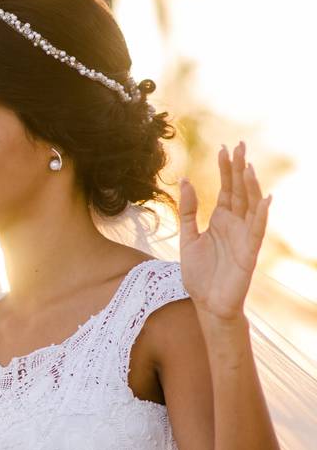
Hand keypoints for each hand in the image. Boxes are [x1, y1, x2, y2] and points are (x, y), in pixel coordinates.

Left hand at [179, 142, 270, 320]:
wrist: (206, 303)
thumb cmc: (199, 273)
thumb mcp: (187, 237)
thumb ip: (188, 211)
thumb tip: (185, 180)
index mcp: (220, 220)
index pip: (225, 189)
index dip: (225, 169)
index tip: (224, 148)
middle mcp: (235, 225)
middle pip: (239, 192)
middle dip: (239, 169)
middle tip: (240, 145)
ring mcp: (244, 237)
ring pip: (250, 206)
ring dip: (250, 187)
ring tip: (248, 166)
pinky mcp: (249, 252)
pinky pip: (257, 230)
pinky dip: (261, 215)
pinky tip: (265, 199)